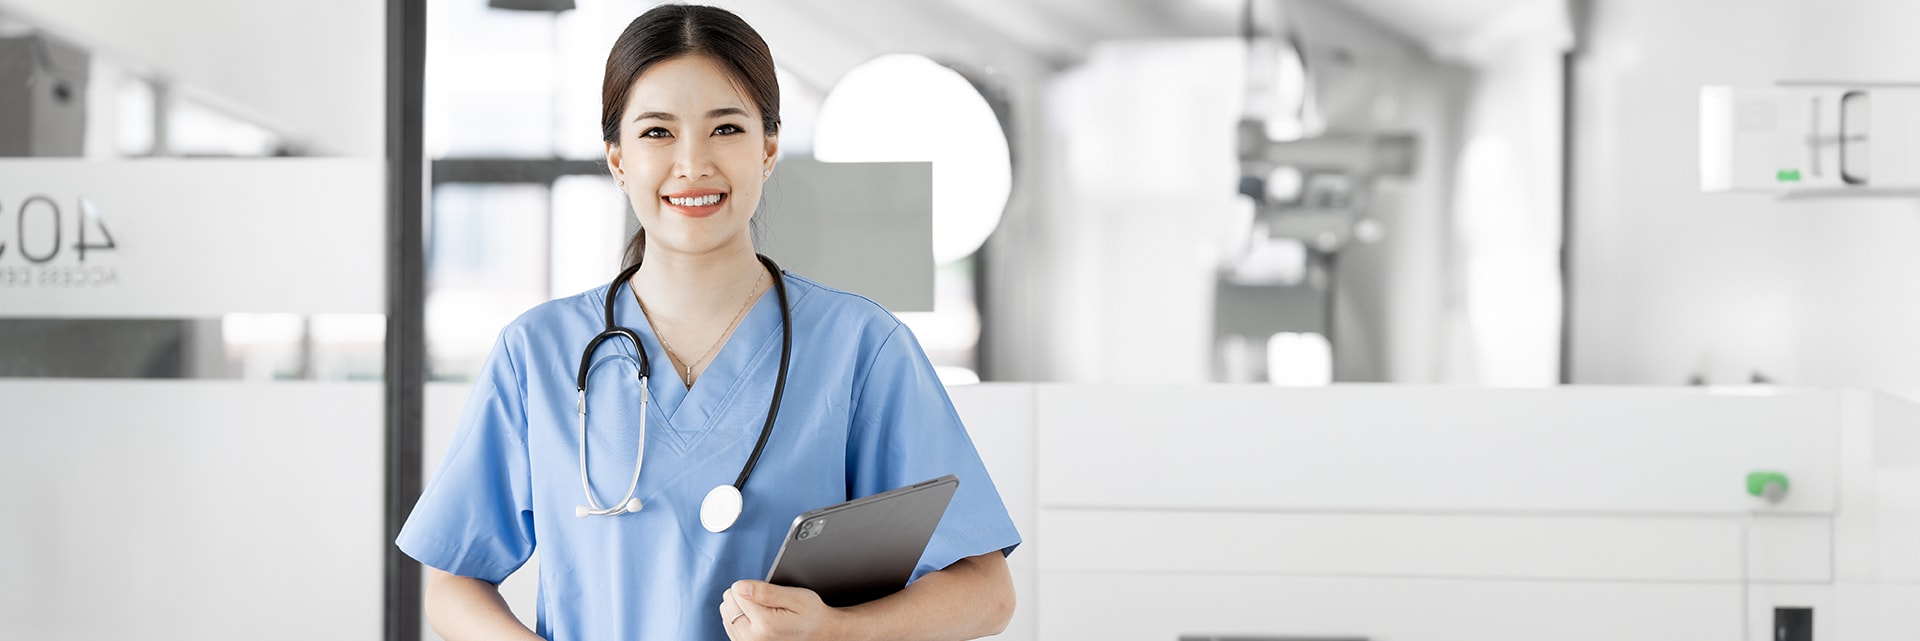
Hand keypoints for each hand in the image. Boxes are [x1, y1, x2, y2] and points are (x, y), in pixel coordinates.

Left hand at [719, 580, 840, 640]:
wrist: (817, 634)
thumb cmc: (809, 614)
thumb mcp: (796, 598)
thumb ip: (767, 592)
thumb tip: (740, 587)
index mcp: (765, 623)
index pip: (737, 591)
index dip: (752, 585)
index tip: (767, 591)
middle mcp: (752, 638)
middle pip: (729, 602)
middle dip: (744, 595)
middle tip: (766, 601)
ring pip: (725, 612)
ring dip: (740, 606)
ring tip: (761, 610)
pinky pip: (728, 623)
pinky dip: (738, 616)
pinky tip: (754, 617)